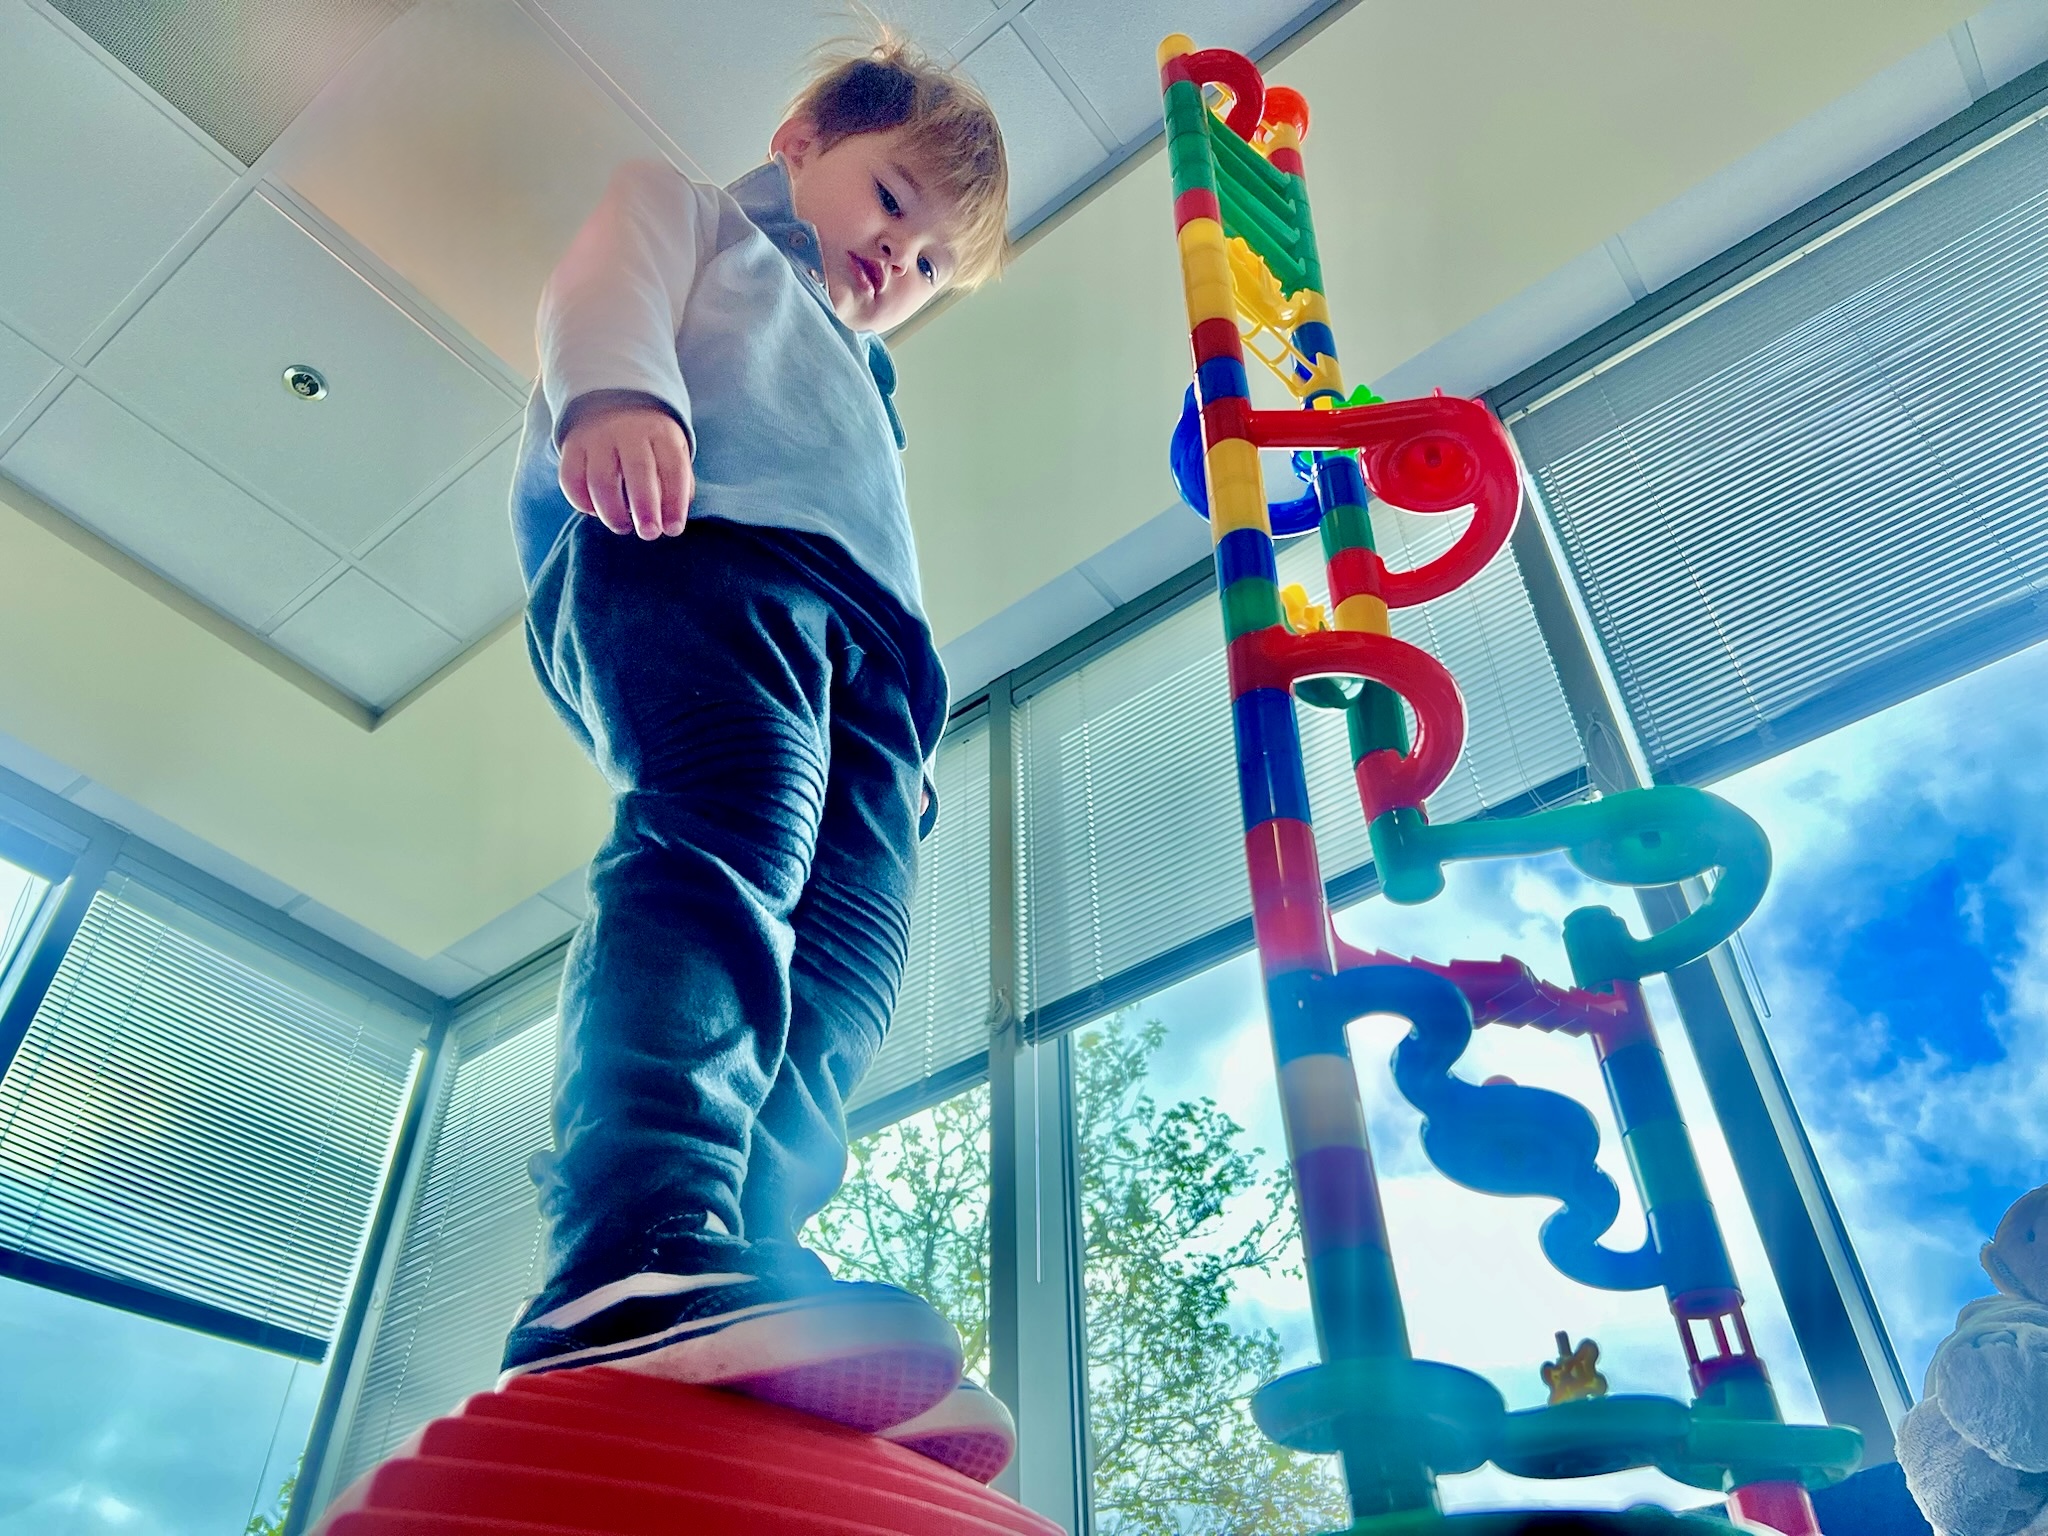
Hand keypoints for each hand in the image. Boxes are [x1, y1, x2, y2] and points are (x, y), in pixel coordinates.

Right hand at [559, 398, 692, 538]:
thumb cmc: (649, 440)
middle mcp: (629, 432)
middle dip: (645, 508)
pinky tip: (594, 512)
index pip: (673, 468)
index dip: (675, 503)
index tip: (672, 530)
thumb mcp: (671, 450)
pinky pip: (571, 479)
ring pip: (601, 480)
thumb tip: (672, 520)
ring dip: (612, 512)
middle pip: (638, 471)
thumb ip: (677, 482)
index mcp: (661, 433)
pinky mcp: (572, 446)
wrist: (611, 399)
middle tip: (649, 534)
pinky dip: (581, 502)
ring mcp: (598, 437)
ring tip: (622, 527)